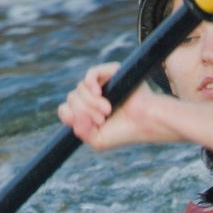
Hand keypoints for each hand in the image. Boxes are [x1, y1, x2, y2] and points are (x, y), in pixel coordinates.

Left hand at [57, 63, 177, 150]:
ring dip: (91, 103)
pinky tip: (98, 92)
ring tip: (108, 110)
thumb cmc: (125, 133)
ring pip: (79, 88)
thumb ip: (80, 131)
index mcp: (88, 111)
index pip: (66, 109)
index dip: (70, 116)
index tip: (88, 124)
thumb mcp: (97, 140)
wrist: (147, 123)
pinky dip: (90, 84)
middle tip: (103, 119)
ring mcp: (101, 84)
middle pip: (71, 99)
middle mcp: (92, 97)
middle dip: (85, 112)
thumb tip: (73, 113)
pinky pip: (90, 74)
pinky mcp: (110, 72)